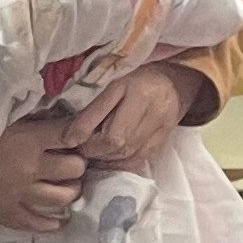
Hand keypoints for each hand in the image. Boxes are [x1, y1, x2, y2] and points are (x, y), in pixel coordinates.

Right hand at [0, 113, 87, 232]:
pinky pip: (35, 223)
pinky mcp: (7, 211)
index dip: (79, 134)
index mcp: (27, 140)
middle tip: (72, 162)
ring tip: (68, 186)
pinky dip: (49, 223)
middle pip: (74, 169)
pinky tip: (58, 221)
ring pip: (62, 197)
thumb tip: (56, 110)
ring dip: (69, 191)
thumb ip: (28, 117)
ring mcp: (19, 192)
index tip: (80, 135)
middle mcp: (29, 167)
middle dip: (76, 164)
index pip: (69, 134)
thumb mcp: (1, 117)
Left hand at [67, 61, 195, 169]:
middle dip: (92, 148)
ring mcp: (160, 131)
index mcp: (137, 94)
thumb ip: (93, 109)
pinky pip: (137, 161)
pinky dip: (118, 163)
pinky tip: (108, 156)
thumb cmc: (137, 80)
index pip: (107, 127)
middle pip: (116, 144)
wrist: (174, 85)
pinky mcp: (162, 143)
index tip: (68, 139)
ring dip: (102, 157)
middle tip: (79, 143)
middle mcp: (152, 114)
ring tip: (91, 149)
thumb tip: (70, 137)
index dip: (82, 136)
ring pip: (126, 155)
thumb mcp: (113, 85)